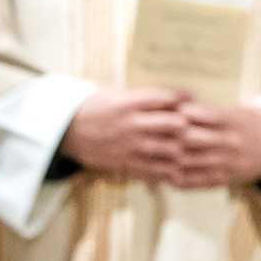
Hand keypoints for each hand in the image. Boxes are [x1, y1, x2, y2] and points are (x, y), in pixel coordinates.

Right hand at [60, 87, 190, 181]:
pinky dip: (170, 166)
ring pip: (168, 148)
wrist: (65, 132)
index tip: (191, 96)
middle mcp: (131, 124)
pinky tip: (179, 163)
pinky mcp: (126, 162)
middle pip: (172, 124)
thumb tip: (169, 94)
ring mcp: (130, 145)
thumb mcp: (113, 93)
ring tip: (191, 143)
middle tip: (195, 122)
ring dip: (183, 146)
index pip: (162, 98)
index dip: (181, 97)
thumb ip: (140, 95)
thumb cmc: (92, 107)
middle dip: (187, 123)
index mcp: (127, 103)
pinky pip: (154, 167)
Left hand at [165, 103, 260, 189]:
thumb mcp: (234, 112)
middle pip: (192, 139)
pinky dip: (177, 178)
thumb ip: (208, 112)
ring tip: (154, 153)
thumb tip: (176, 107)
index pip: (205, 115)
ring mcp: (227, 162)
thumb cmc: (244, 124)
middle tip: (156, 132)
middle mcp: (231, 142)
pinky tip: (167, 172)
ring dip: (168, 157)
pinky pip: (195, 182)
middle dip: (171, 135)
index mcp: (234, 121)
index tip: (170, 110)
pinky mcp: (224, 179)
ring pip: (189, 161)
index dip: (184, 112)